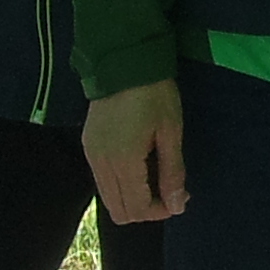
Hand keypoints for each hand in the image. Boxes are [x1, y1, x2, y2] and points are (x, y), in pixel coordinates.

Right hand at [83, 77, 186, 223]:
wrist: (124, 59)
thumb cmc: (154, 93)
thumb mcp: (171, 131)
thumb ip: (172, 172)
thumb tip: (176, 206)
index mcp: (123, 162)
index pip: (137, 209)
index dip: (160, 211)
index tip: (181, 196)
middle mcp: (101, 164)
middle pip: (119, 211)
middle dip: (147, 208)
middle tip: (171, 188)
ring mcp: (91, 155)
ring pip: (109, 198)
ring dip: (133, 197)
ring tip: (157, 175)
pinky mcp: (88, 145)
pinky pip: (102, 180)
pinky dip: (121, 184)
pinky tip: (140, 164)